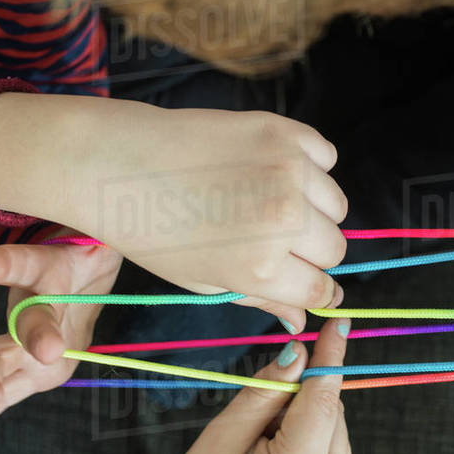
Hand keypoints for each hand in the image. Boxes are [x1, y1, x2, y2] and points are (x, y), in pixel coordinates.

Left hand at [0, 95, 348, 335]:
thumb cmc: (150, 229)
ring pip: (336, 205)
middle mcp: (284, 219)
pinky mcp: (284, 132)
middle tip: (272, 238)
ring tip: (268, 201)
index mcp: (261, 266)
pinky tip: (272, 169)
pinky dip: (310, 165)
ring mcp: (288, 171)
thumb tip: (300, 321)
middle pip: (334, 248)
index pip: (320, 288)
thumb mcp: (202, 279)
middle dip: (310, 251)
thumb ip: (259, 298)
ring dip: (313, 209)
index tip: (301, 278)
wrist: (117, 161)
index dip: (312, 288)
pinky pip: (326, 157)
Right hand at [0, 230, 122, 435]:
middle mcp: (32, 302)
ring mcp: (24, 334)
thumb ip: (106, 234)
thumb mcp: (104, 239)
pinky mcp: (25, 366)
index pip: (29, 263)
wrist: (82, 273)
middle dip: (29, 338)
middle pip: (25, 321)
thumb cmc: (92, 252)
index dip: (8, 266)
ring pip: (2, 356)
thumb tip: (120, 218)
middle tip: (39, 356)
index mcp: (50, 269)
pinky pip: (6, 388)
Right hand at [123, 316, 350, 453]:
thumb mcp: (220, 439)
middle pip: (332, 414)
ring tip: (260, 447)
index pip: (324, 398)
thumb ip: (264, 393)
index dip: (330, 356)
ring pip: (335, 433)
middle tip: (257, 415)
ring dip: (307, 421)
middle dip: (302, 397)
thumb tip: (298, 355)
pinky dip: (310, 443)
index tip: (339, 322)